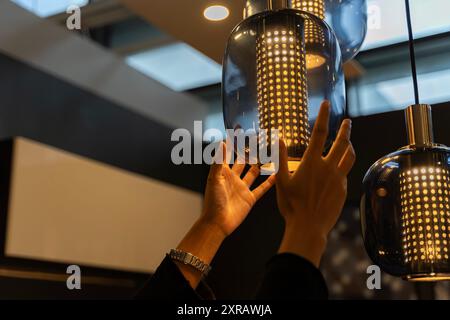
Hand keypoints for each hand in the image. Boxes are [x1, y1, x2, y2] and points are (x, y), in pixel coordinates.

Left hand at [175, 142, 274, 287]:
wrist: (218, 223)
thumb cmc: (213, 201)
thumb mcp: (215, 179)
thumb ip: (219, 161)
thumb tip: (221, 142)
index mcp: (223, 172)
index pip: (228, 154)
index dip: (232, 143)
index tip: (238, 131)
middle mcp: (234, 178)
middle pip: (243, 161)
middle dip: (249, 151)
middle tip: (259, 140)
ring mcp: (242, 188)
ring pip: (253, 173)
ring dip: (260, 164)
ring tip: (269, 154)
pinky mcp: (250, 198)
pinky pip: (261, 188)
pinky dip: (269, 182)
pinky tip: (276, 175)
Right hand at [276, 101, 355, 266]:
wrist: (308, 226)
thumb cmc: (291, 205)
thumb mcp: (281, 181)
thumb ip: (281, 158)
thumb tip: (279, 138)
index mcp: (312, 162)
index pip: (320, 133)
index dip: (324, 116)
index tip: (327, 104)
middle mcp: (328, 167)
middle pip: (342, 142)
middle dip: (345, 129)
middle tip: (348, 121)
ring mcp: (338, 178)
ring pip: (349, 157)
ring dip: (350, 146)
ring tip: (349, 142)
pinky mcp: (343, 189)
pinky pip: (345, 173)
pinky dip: (343, 167)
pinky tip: (337, 170)